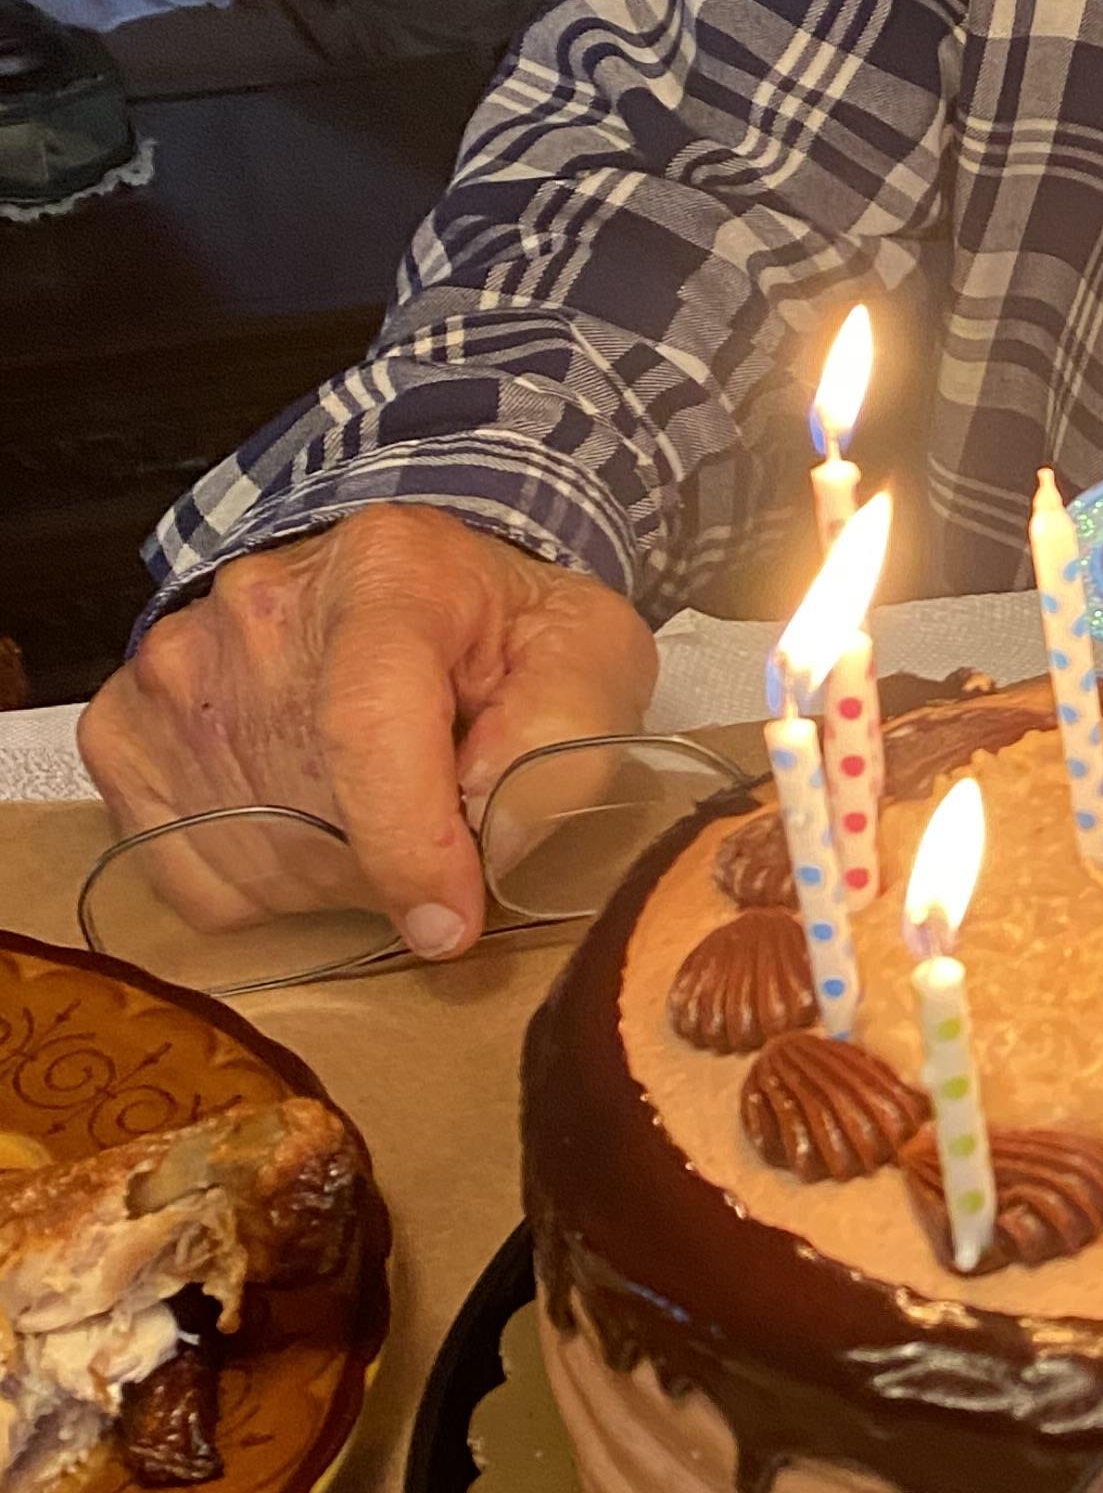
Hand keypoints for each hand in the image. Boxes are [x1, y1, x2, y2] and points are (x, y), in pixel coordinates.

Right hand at [80, 507, 655, 959]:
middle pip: (319, 806)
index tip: (451, 920)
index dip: (411, 844)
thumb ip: (567, 734)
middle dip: (396, 858)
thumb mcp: (588, 653)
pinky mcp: (125, 728)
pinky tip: (309, 812)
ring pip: (256, 851)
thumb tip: (492, 837)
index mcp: (388, 571)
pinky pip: (191, 868)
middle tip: (443, 821)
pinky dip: (262, 875)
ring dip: (333, 872)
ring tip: (377, 800)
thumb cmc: (501, 626)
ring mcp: (177, 668)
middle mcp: (257, 609)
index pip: (370, 722)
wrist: (404, 583)